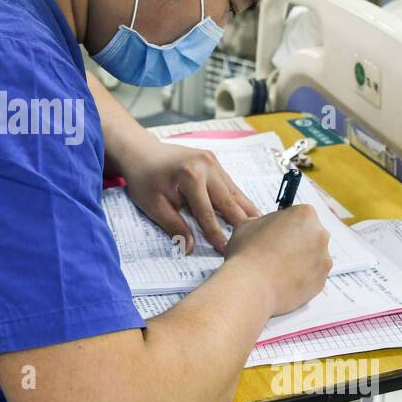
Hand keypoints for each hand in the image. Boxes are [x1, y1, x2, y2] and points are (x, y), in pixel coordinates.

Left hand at [123, 140, 260, 253]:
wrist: (140, 152)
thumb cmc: (144, 179)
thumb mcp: (154, 206)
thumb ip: (175, 226)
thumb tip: (190, 248)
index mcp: (191, 176)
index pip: (207, 212)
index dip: (216, 234)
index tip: (225, 250)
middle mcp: (206, 166)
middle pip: (227, 200)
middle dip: (240, 221)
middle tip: (255, 240)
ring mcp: (212, 161)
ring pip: (233, 190)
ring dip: (246, 209)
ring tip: (261, 226)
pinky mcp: (213, 160)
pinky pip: (228, 183)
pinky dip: (238, 198)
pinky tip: (249, 210)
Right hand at [223, 205, 331, 315]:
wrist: (251, 287)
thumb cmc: (247, 253)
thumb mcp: (246, 225)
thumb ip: (261, 222)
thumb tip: (263, 227)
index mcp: (305, 214)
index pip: (298, 215)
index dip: (284, 224)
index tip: (274, 234)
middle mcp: (320, 234)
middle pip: (310, 235)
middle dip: (296, 242)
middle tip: (275, 252)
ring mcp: (324, 259)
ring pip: (313, 257)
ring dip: (300, 261)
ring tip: (277, 269)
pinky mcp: (322, 281)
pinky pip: (312, 277)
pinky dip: (301, 279)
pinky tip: (282, 281)